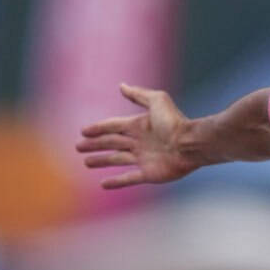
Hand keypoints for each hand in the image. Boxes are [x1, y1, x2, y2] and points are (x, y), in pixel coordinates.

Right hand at [75, 83, 198, 188]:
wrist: (190, 144)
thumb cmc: (175, 122)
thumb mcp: (157, 101)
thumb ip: (139, 94)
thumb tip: (122, 85)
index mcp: (139, 125)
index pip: (113, 126)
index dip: (98, 129)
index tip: (83, 131)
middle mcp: (139, 142)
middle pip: (111, 143)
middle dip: (94, 145)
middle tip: (78, 147)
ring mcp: (144, 159)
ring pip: (116, 160)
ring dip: (101, 161)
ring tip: (87, 162)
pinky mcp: (149, 174)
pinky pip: (128, 178)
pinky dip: (116, 182)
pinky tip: (103, 183)